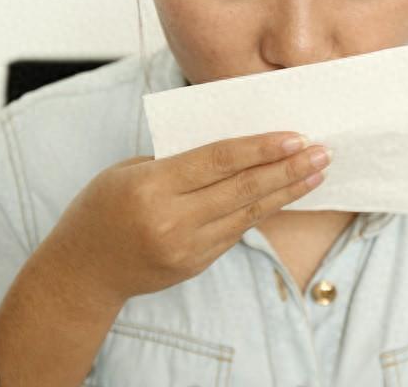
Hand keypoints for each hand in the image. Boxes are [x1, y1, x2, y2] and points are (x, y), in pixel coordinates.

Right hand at [38, 131, 330, 304]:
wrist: (85, 271)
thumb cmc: (102, 209)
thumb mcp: (130, 171)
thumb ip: (180, 163)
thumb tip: (234, 152)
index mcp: (152, 186)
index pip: (219, 161)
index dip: (261, 148)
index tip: (296, 137)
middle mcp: (174, 220)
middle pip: (244, 189)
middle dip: (288, 169)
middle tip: (322, 153)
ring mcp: (188, 247)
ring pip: (249, 214)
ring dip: (287, 192)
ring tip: (317, 174)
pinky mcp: (197, 264)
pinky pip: (237, 231)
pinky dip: (264, 211)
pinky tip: (286, 195)